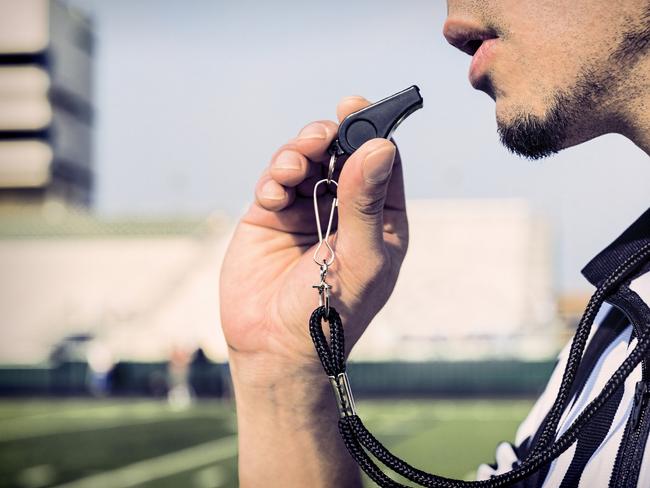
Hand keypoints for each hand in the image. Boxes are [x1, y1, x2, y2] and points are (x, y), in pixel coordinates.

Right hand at [220, 96, 408, 381]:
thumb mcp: (359, 259)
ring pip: (305, 159)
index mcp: (378, 219)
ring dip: (297, 153)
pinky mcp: (269, 217)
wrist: (276, 350)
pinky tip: (273, 195)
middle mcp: (343, 210)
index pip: (381, 163)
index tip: (356, 106)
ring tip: (293, 168)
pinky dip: (273, 178)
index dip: (371, 131)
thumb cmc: (330, 312)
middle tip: (321, 135)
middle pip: (340, 153)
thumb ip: (366, 204)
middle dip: (329, 137)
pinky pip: (273, 181)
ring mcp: (305, 211)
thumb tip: (380, 145)